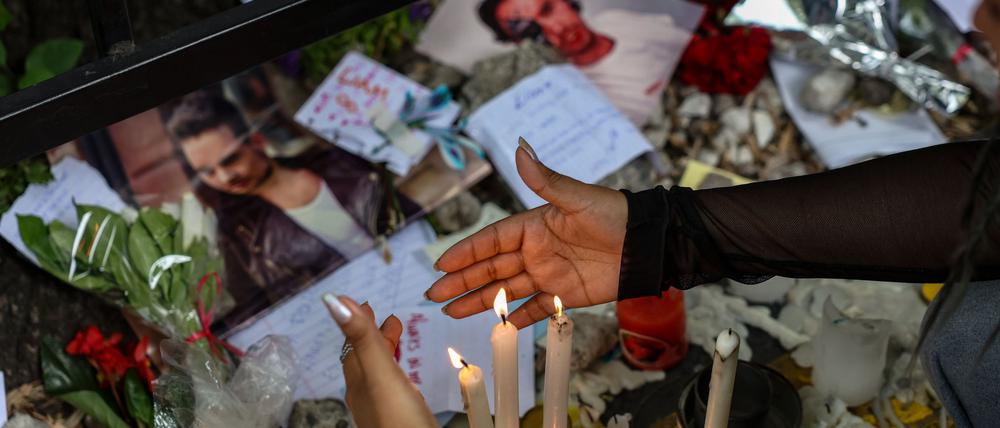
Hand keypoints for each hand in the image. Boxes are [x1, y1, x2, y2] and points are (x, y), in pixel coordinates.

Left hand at [323, 294, 436, 427]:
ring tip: (398, 339)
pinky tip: (406, 382)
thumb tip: (332, 300)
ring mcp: (382, 411)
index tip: (368, 302)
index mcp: (359, 381)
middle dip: (374, 335)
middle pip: (365, 358)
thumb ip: (362, 338)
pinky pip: (392, 391)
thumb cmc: (399, 423)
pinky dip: (396, 374)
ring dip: (385, 353)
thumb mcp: (381, 373)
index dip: (359, 321)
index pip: (354, 344)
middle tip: (387, 317)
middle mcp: (366, 395)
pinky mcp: (398, 422)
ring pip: (378, 375)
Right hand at [426, 138, 627, 327]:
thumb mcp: (577, 197)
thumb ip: (545, 180)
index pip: (490, 241)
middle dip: (460, 281)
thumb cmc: (615, 214)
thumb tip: (520, 147)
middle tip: (433, 294)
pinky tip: (497, 327)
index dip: (465, 252)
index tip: (441, 264)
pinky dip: (516, 318)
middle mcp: (535, 251)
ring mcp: (548, 274)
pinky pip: (535, 309)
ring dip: (478, 301)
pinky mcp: (564, 295)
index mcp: (533, 225)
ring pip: (505, 291)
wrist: (647, 244)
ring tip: (450, 311)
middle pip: (490, 268)